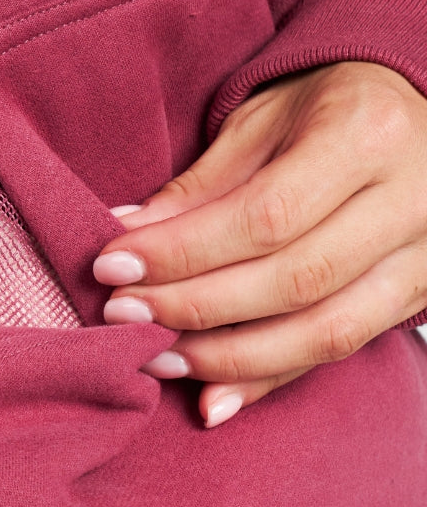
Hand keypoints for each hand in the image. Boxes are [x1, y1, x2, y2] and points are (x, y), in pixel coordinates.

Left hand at [91, 61, 426, 424]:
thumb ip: (199, 187)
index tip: (112, 266)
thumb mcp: (260, 122)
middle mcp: (412, 200)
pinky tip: (213, 397)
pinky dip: (270, 379)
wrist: (417, 113)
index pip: (265, 216)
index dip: (183, 252)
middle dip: (194, 308)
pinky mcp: (422, 295)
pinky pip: (341, 352)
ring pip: (324, 331)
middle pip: (294, 280)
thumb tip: (125, 237)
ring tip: (155, 358)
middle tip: (122, 316)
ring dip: (228, 358)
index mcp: (367, 135)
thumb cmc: (328, 108)